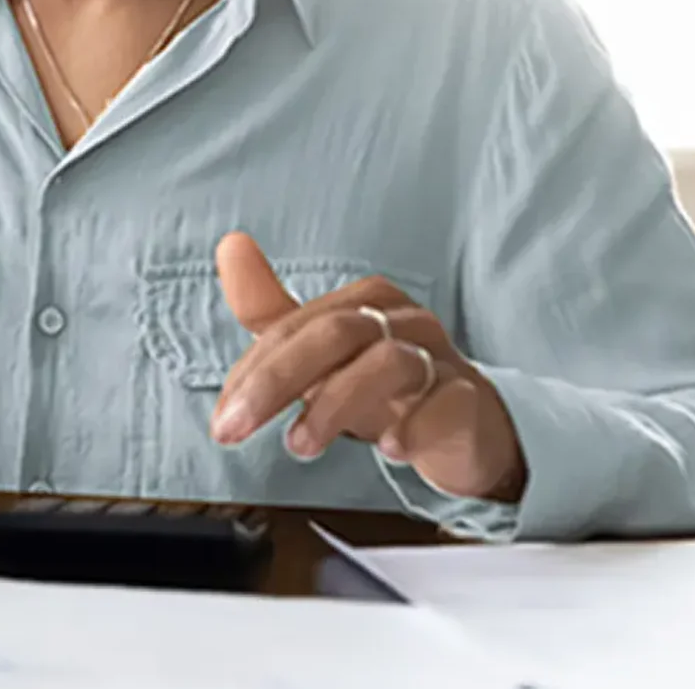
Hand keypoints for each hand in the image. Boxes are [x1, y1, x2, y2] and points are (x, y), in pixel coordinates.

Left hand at [210, 232, 527, 503]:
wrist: (470, 427)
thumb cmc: (387, 385)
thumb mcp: (323, 355)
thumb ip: (272, 312)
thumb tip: (231, 244)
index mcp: (364, 301)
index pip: (294, 326)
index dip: (252, 372)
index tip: (223, 420)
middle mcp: (402, 319)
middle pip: (334, 334)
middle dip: (276, 381)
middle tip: (235, 429)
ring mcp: (440, 357)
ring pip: (387, 362)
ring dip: (334, 406)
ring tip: (300, 445)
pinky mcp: (470, 400)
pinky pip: (444, 403)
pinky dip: (413, 426)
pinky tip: (390, 449)